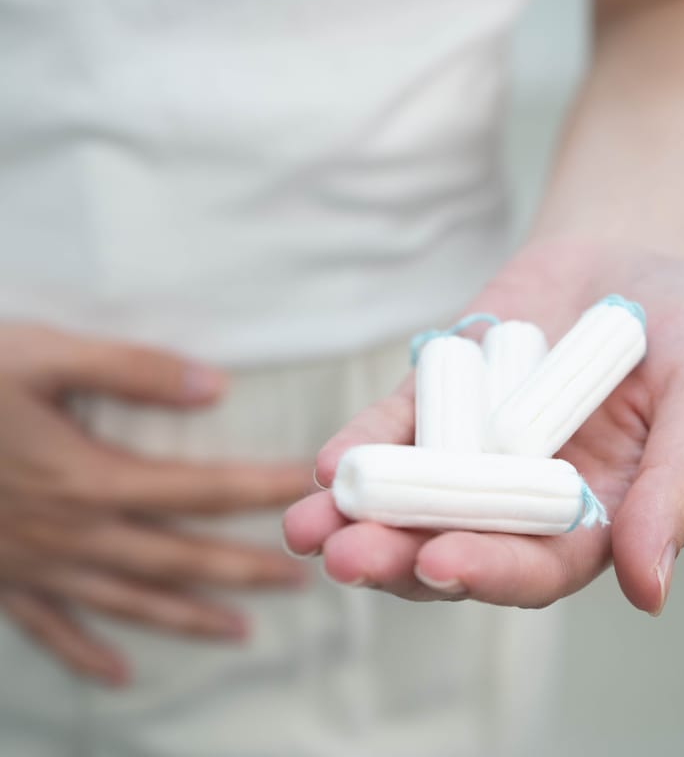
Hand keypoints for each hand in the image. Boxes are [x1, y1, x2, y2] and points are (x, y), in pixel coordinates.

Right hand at [0, 324, 310, 685]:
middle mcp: (73, 533)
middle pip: (178, 558)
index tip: (306, 491)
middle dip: (242, 568)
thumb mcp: (43, 357)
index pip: (201, 489)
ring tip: (240, 632)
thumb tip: (212, 386)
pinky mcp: (1, 581)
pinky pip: (51, 630)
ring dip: (187, 618)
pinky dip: (86, 653)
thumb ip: (132, 371)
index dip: (260, 490)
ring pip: (128, 602)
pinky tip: (119, 673)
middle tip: (299, 578)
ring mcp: (35, 566)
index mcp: (92, 478)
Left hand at [283, 237, 683, 613]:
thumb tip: (650, 588)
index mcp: (589, 518)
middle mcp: (520, 497)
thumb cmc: (683, 328)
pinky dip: (362, 448)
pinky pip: (395, 432)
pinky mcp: (436, 404)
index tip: (444, 562)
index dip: (490, 570)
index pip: (534, 566)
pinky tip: (328, 466)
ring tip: (309, 528)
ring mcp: (471, 452)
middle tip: (347, 557)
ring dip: (358, 518)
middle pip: (453, 541)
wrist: (629, 253)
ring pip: (410, 499)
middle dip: (398, 555)